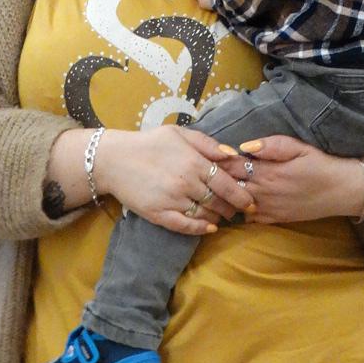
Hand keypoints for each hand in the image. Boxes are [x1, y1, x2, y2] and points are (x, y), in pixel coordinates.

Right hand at [93, 125, 254, 234]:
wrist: (113, 159)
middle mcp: (186, 183)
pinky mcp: (159, 214)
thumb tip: (232, 155)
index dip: (241, 195)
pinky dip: (201, 229)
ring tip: (223, 216)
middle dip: (232, 208)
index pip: (227, 183)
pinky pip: (186, 226)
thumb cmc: (148, 143)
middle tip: (238, 210)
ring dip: (218, 217)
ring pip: (205, 215)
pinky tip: (209, 228)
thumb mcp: (178, 133)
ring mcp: (172, 200)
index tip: (249, 200)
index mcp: (194, 162)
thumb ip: (207, 143)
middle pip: (219, 202)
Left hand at [214, 136, 363, 224]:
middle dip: (217, 180)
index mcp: (267, 172)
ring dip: (225, 197)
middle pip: (228, 187)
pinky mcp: (274, 219)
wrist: (340, 191)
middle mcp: (263, 192)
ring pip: (235, 205)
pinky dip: (239, 212)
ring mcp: (267, 209)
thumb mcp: (299, 147)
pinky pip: (248, 219)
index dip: (218, 161)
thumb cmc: (320, 165)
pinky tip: (237, 204)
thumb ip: (271, 145)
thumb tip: (244, 146)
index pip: (231, 166)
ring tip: (217, 188)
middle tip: (207, 173)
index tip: (210, 156)